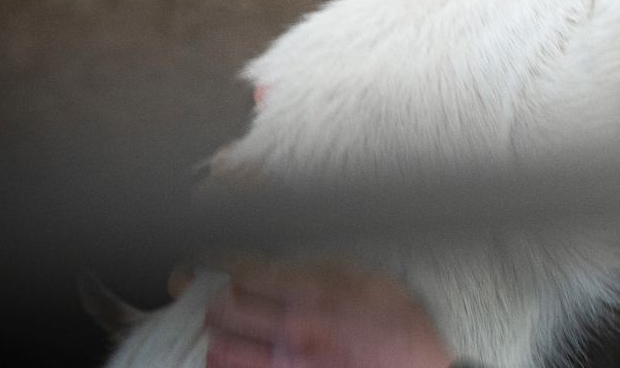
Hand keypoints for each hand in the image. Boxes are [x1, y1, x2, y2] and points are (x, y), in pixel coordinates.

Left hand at [205, 255, 453, 367]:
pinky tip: (229, 356)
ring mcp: (284, 362)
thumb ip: (329, 268)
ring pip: (223, 347)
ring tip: (225, 327)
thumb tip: (295, 261)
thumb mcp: (372, 280)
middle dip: (220, 299)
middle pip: (225, 309)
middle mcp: (291, 329)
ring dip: (221, 333)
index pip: (249, 271)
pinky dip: (226, 362)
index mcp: (313, 294)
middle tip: (223, 295)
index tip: (219, 260)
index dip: (228, 262)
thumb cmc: (400, 330)